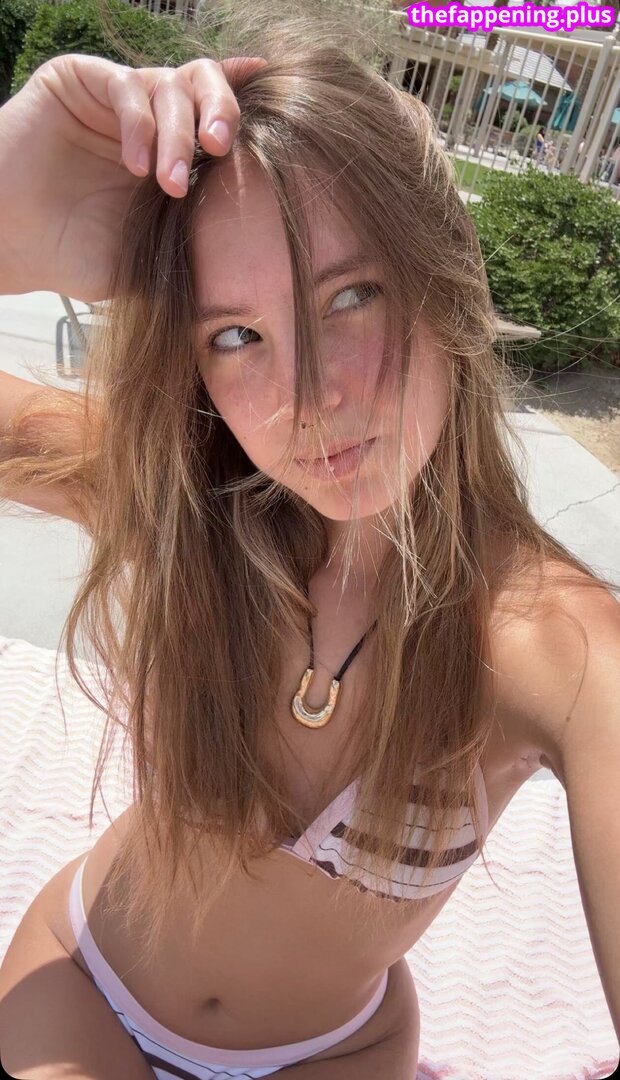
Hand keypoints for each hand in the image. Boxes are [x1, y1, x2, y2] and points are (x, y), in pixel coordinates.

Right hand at [0, 53, 265, 301]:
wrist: (12, 247)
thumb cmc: (75, 258)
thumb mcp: (148, 266)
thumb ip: (191, 256)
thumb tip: (250, 281)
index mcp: (172, 153)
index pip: (217, 117)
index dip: (244, 106)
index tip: (278, 114)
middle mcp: (150, 119)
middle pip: (203, 85)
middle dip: (221, 110)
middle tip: (223, 147)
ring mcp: (115, 98)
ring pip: (169, 83)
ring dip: (179, 132)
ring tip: (169, 183)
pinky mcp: (79, 81)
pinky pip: (125, 84)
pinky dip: (139, 122)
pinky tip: (135, 163)